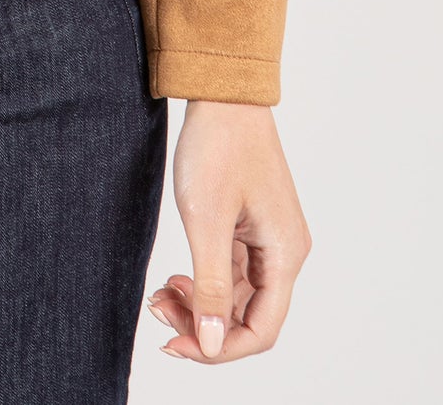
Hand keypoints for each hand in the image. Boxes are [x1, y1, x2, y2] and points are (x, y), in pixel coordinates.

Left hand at [147, 101, 310, 364]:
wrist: (221, 94)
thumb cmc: (217, 147)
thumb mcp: (206, 220)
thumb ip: (210, 286)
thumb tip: (210, 344)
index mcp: (284, 254)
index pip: (260, 330)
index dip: (218, 348)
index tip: (175, 343)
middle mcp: (283, 252)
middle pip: (247, 316)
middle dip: (202, 325)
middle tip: (158, 312)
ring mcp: (267, 239)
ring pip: (236, 297)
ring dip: (199, 304)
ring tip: (159, 295)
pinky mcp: (250, 226)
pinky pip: (230, 272)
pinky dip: (202, 281)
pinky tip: (174, 278)